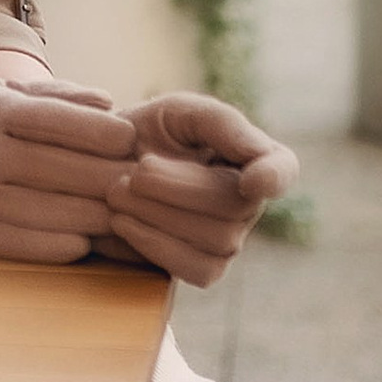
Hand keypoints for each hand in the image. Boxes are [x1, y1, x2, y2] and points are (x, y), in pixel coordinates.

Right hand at [0, 77, 138, 264]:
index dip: (105, 133)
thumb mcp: (1, 93)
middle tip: (141, 183)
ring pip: (53, 213)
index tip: (132, 139)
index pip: (61, 122)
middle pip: (66, 171)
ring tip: (120, 213)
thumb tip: (110, 103)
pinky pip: (26, 244)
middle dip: (112, 178)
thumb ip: (57, 97)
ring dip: (97, 216)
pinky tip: (84, 238)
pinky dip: (62, 244)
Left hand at [101, 91, 298, 286]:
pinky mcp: (204, 268)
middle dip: (176, 189)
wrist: (99, 168)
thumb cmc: (148, 131)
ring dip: (158, 215)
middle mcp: (250, 202)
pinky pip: (198, 269)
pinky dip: (154, 244)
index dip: (272, 177)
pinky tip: (123, 222)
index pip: (282, 169)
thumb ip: (222, 124)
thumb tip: (258, 158)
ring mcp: (230, 240)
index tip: (251, 181)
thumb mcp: (180, 112)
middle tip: (135, 171)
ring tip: (119, 192)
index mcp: (255, 156)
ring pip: (216, 241)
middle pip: (236, 208)